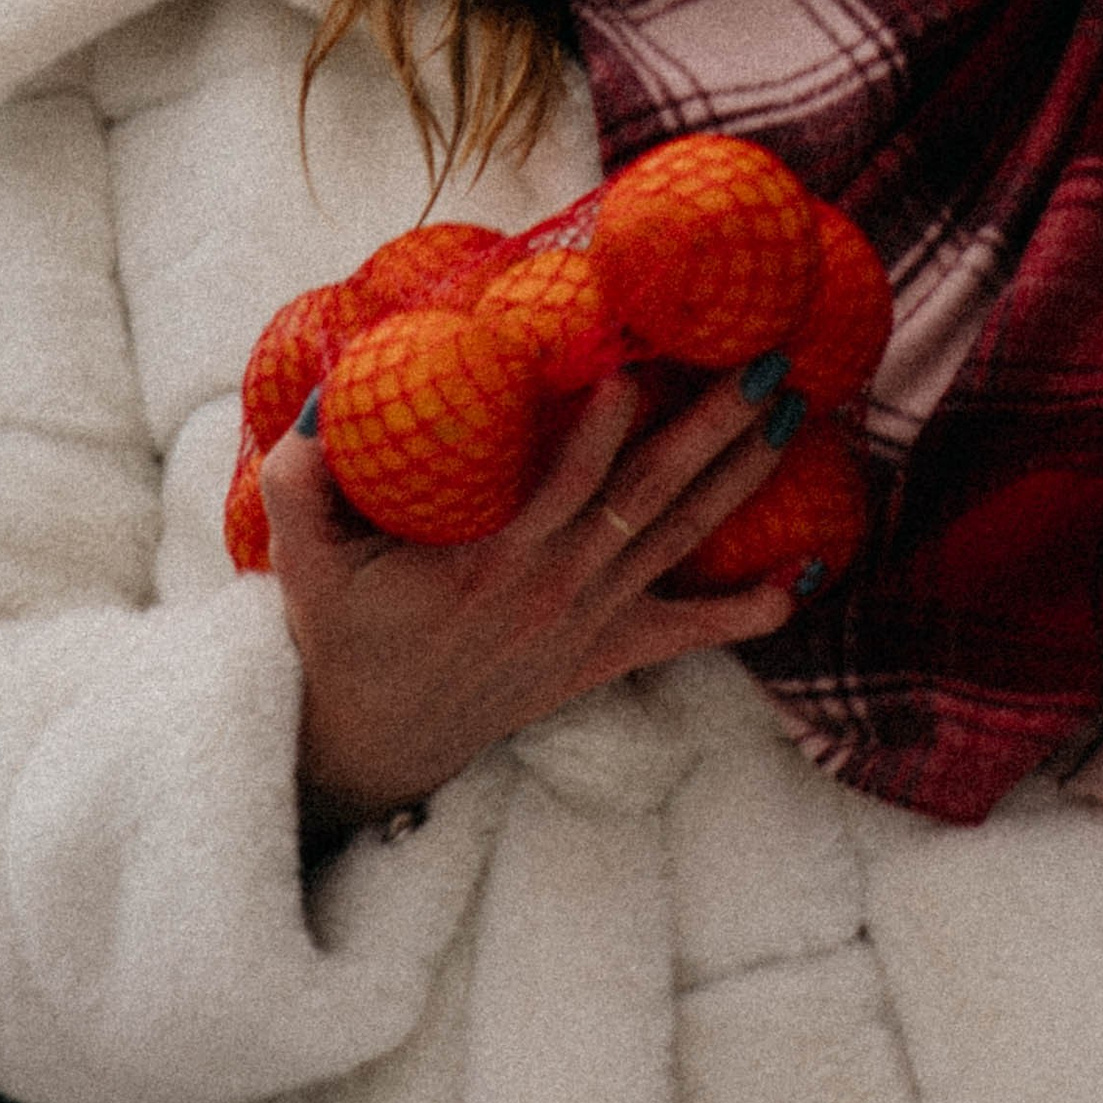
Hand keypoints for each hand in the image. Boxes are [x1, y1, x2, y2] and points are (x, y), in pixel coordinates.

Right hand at [263, 365, 803, 829]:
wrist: (380, 737)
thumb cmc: (347, 635)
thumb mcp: (304, 563)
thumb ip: (302, 484)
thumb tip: (320, 402)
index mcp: (489, 560)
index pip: (563, 483)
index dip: (602, 427)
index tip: (637, 364)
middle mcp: (554, 587)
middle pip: (647, 497)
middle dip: (710, 429)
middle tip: (764, 367)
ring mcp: (587, 621)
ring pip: (675, 540)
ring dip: (738, 480)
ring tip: (791, 420)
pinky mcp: (603, 653)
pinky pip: (686, 633)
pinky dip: (744, 612)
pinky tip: (800, 582)